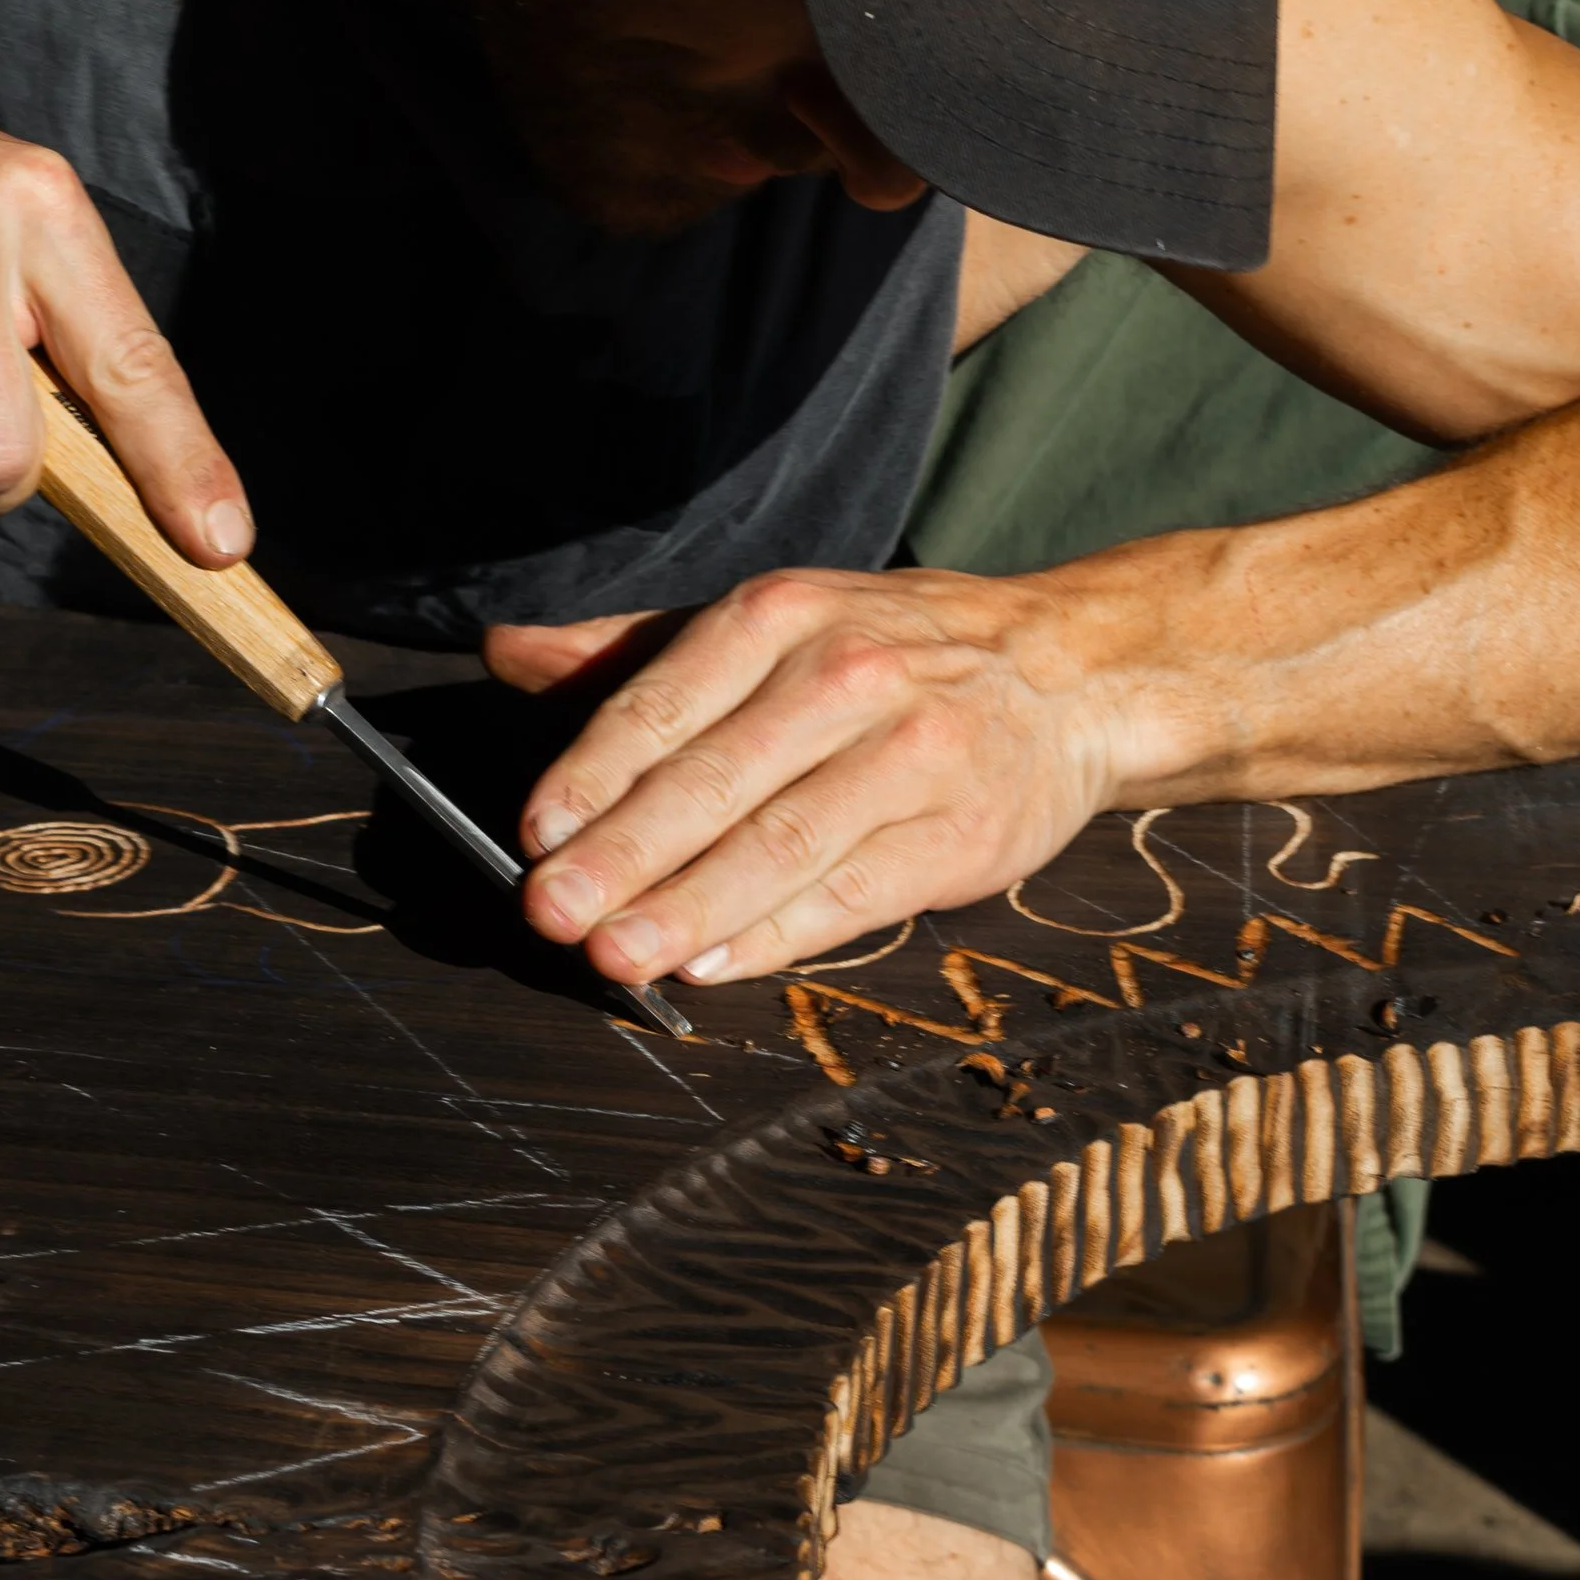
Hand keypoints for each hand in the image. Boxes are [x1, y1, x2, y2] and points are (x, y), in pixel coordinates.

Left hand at [500, 567, 1138, 993]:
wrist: (1071, 671)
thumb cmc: (895, 648)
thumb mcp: (772, 619)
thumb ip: (635, 649)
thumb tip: (508, 650)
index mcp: (784, 616)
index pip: (668, 699)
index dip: (596, 771)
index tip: (537, 831)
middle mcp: (848, 677)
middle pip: (717, 778)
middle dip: (625, 853)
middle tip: (553, 909)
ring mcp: (912, 756)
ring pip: (781, 843)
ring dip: (688, 908)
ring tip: (616, 954)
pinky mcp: (960, 835)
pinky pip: (851, 894)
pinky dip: (776, 935)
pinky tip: (712, 963)